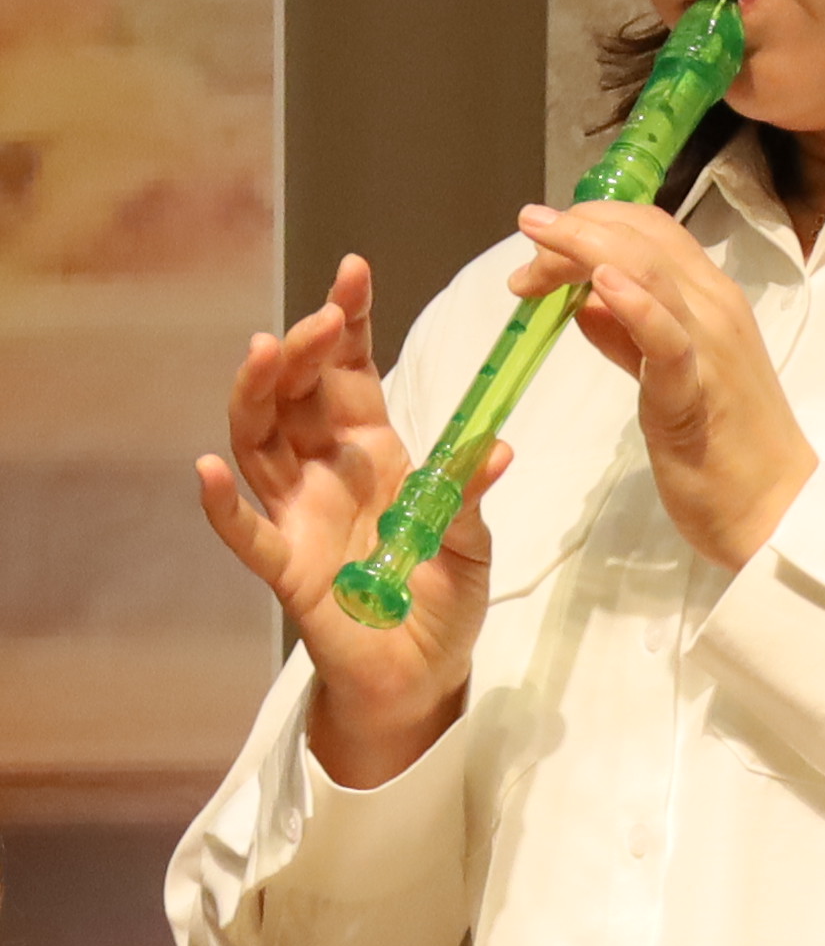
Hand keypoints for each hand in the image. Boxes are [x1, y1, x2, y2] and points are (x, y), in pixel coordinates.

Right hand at [195, 255, 483, 784]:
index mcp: (374, 454)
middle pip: (297, 397)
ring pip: (260, 443)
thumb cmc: (441, 597)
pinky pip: (245, 531)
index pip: (351, 376)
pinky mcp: (284, 568)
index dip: (348, 327)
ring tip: (264, 353)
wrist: (423, 672)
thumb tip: (494, 448)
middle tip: (320, 316)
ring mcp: (297, 516)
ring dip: (257, 397)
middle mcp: (325, 474)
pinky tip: (210, 469)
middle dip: (304, 350)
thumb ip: (469, 496)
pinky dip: (224, 502)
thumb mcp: (473, 542)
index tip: (353, 274)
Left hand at [513, 201, 817, 568]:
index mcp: (711, 301)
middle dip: (575, 229)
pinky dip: (635, 305)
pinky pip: (664, 339)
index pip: (650, 231)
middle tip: (527, 249)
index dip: (591, 221)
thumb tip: (583, 299)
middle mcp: (716, 308)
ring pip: (650, 271)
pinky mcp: (695, 391)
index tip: (542, 244)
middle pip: (643, 237)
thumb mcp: (666, 375)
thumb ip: (626, 335)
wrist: (776, 507)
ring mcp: (711, 346)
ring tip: (539, 241)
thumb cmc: (724, 447)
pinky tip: (602, 285)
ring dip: (587, 247)